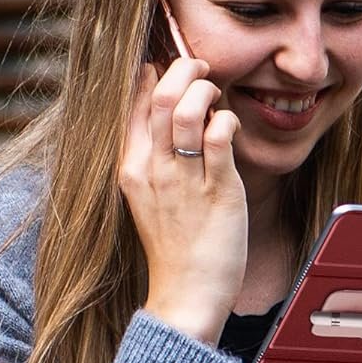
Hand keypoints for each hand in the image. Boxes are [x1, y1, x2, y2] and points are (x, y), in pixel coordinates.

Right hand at [118, 57, 246, 344]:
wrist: (186, 296)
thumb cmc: (175, 248)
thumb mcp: (148, 198)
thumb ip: (153, 157)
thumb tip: (165, 113)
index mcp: (131, 169)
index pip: (133, 105)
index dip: (152, 76)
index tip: (167, 66)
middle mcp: (154, 170)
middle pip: (161, 97)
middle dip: (183, 70)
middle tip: (200, 66)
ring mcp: (184, 180)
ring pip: (188, 109)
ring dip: (206, 89)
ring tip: (216, 92)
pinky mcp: (218, 190)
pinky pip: (220, 136)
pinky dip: (227, 119)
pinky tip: (230, 125)